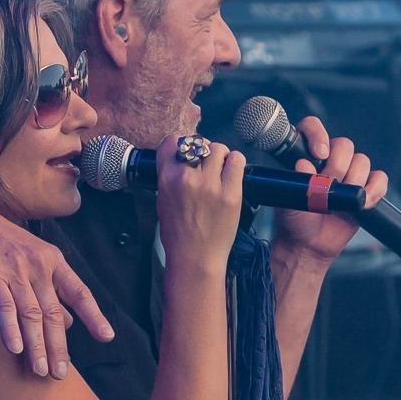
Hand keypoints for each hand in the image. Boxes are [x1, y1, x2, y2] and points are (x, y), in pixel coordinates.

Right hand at [0, 201, 113, 377]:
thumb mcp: (30, 259)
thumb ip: (50, 289)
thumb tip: (69, 323)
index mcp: (52, 260)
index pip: (79, 292)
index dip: (94, 316)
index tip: (106, 337)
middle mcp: (38, 265)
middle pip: (53, 313)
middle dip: (58, 347)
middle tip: (60, 374)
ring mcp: (15, 269)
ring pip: (31, 314)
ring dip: (37, 346)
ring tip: (39, 371)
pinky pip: (3, 305)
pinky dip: (10, 328)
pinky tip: (15, 348)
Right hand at [153, 136, 245, 275]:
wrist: (195, 257)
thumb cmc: (178, 233)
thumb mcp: (163, 200)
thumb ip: (170, 177)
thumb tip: (184, 158)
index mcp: (167, 179)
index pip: (173, 141)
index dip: (181, 144)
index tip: (187, 152)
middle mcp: (188, 177)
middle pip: (198, 142)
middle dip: (202, 150)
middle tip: (205, 164)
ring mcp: (211, 184)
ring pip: (218, 148)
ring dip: (220, 156)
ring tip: (219, 171)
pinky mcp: (231, 193)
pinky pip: (237, 160)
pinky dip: (234, 163)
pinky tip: (230, 174)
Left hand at [271, 118, 388, 266]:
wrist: (309, 245)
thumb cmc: (295, 221)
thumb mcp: (290, 200)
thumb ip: (296, 182)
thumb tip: (303, 164)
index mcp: (307, 157)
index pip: (312, 128)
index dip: (318, 135)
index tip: (320, 153)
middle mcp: (329, 161)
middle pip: (344, 145)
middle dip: (338, 167)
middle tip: (330, 188)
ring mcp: (349, 174)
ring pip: (362, 161)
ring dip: (355, 182)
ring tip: (344, 202)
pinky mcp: (366, 189)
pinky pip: (379, 178)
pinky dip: (375, 190)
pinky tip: (364, 203)